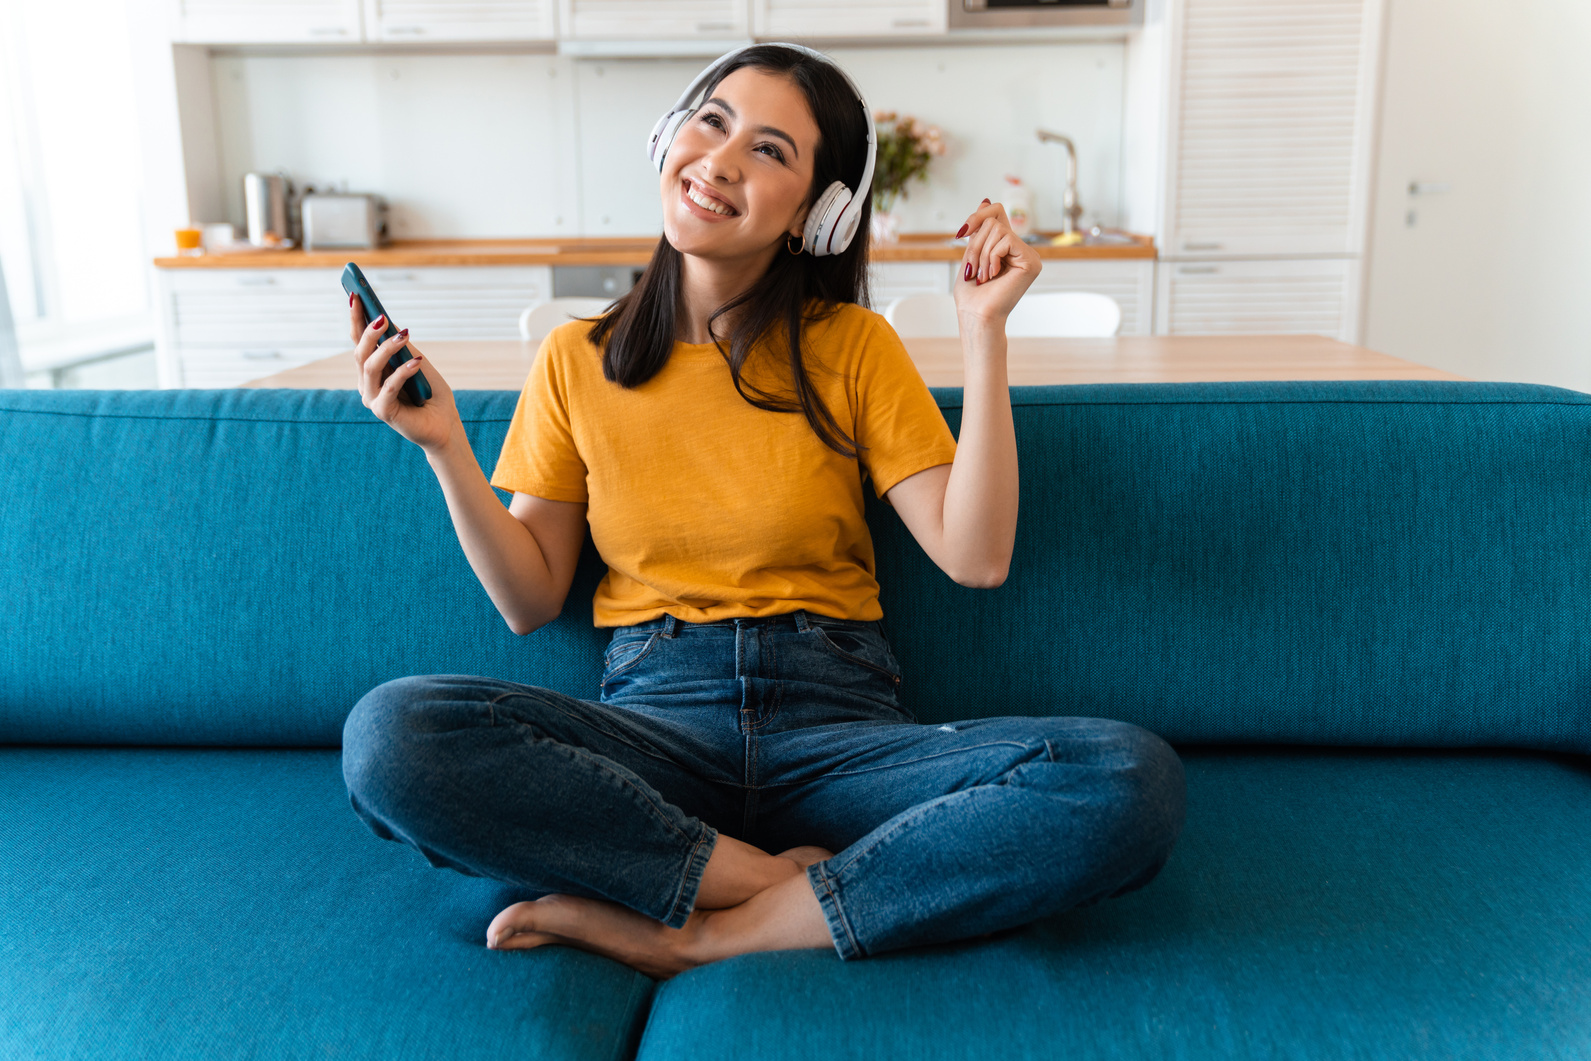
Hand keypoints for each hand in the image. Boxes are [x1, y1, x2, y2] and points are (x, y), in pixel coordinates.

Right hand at [350, 293, 459, 453]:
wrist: (444, 427)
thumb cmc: (431, 394)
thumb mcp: (417, 362)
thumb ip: (401, 346)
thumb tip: (386, 319)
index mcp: (372, 372)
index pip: (360, 342)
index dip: (356, 318)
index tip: (356, 294)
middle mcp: (367, 385)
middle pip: (360, 353)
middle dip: (368, 331)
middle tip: (380, 314)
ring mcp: (372, 399)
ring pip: (370, 367)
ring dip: (386, 349)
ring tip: (404, 335)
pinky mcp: (383, 412)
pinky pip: (389, 387)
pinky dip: (403, 372)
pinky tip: (416, 362)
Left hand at [951, 198, 1041, 327]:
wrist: (976, 316)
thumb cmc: (972, 295)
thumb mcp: (971, 255)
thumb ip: (979, 231)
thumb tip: (986, 200)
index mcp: (1007, 248)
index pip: (997, 212)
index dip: (977, 216)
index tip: (961, 234)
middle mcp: (1021, 250)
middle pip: (993, 222)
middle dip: (975, 245)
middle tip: (973, 270)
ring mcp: (1029, 255)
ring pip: (997, 230)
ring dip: (981, 254)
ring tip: (982, 276)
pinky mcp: (1031, 261)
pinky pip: (1005, 240)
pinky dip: (991, 257)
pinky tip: (992, 276)